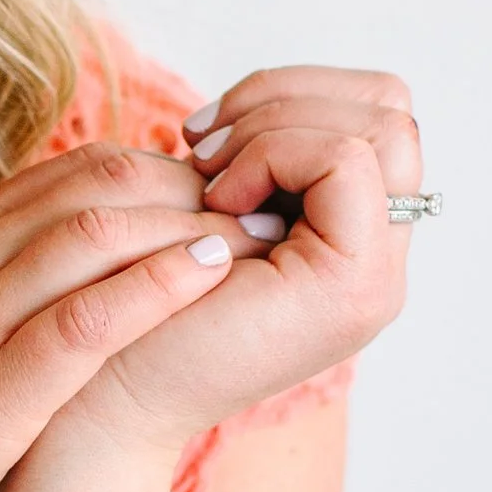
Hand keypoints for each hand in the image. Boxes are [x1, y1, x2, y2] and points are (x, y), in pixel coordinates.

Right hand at [0, 145, 236, 491]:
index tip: (212, 197)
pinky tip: (211, 279)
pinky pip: (78, 320)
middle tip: (264, 200)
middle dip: (189, 184)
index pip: (60, 179)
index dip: (150, 174)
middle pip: (93, 187)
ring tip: (262, 227)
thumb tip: (19, 316)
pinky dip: (151, 288)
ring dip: (189, 222)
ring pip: (94, 234)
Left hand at [57, 65, 422, 451]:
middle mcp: (380, 262)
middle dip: (288, 96)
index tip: (204, 134)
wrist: (98, 399)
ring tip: (207, 173)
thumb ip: (260, 162)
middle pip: (393, 109)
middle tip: (205, 142)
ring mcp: (377, 278)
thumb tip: (273, 99)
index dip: (292, 93)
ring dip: (278, 124)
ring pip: (381, 126)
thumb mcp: (209, 211)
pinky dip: (274, 154)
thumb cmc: (133, 307)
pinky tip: (216, 203)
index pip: (378, 112)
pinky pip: (344, 160)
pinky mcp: (354, 285)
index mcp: (350, 241)